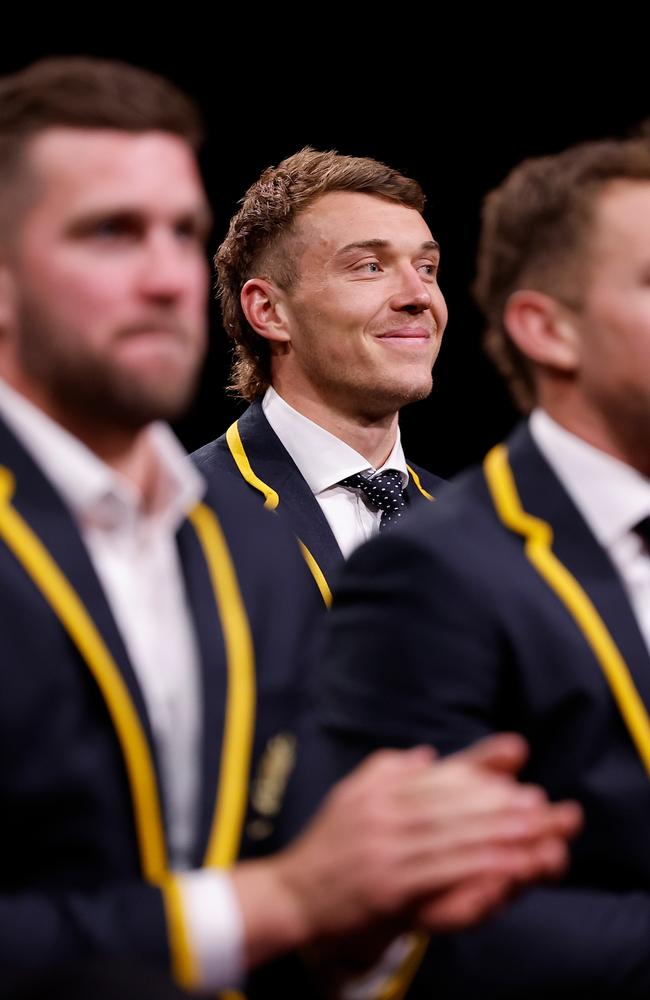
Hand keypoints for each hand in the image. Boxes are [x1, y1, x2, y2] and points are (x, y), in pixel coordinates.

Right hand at [231, 733, 581, 966]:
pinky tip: (510, 868)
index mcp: (379, 789)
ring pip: (455, 837)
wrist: (291, 894)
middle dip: (504, 802)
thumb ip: (386, 770)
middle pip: (455, 803)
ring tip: (541, 832)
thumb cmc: (327, 846)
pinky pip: (444, 874)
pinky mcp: (389, 886)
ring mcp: (387, 849)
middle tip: (545, 803)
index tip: (518, 763)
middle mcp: (384, 812)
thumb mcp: (350, 795)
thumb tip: (425, 755)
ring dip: (502, 834)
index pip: (439, 773)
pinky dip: (481, 870)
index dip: (481, 768)